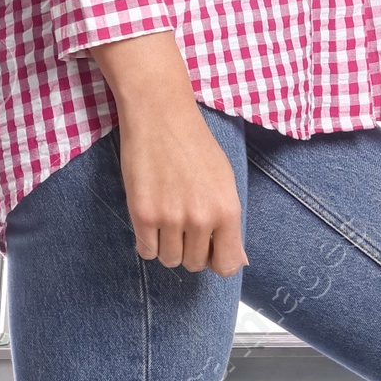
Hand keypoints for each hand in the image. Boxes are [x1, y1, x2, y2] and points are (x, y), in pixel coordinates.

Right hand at [90, 34, 247, 273]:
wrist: (160, 115)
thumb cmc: (195, 145)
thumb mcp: (224, 181)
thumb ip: (229, 223)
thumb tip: (238, 260)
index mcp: (227, 210)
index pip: (226, 265)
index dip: (216, 261)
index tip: (209, 249)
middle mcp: (201, 219)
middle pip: (194, 264)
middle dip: (189, 251)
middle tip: (182, 225)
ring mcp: (170, 218)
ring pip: (169, 260)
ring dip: (167, 247)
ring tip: (166, 220)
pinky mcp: (142, 214)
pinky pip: (146, 251)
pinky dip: (147, 242)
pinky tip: (150, 222)